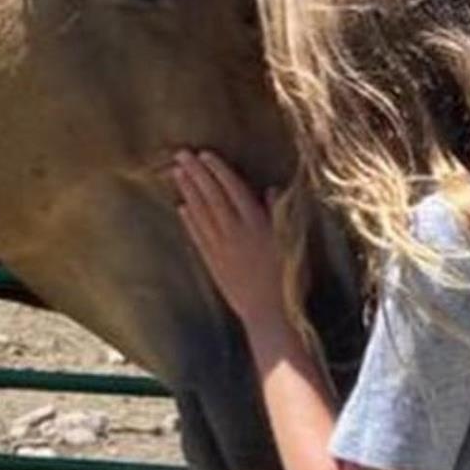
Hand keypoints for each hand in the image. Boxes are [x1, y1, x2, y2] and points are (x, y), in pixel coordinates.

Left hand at [171, 150, 285, 330]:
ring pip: (201, 214)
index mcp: (257, 224)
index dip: (218, 170)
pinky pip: (198, 237)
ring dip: (189, 191)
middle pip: (212, 196)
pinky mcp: (214, 264)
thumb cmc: (289, 279)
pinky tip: (182, 207)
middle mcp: (236, 233)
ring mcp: (222, 249)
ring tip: (177, 173)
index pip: (233, 189)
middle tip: (181, 154)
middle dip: (196, 174)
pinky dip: (189, 221)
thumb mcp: (292, 242)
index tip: (205, 154)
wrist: (270, 315)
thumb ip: (280, 214)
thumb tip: (270, 190)